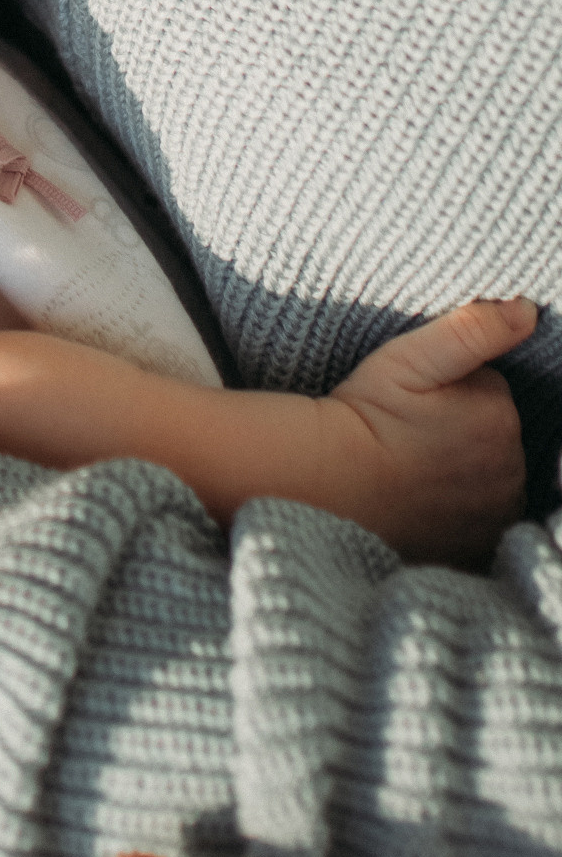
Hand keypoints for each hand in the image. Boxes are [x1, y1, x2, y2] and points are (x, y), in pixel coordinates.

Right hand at [321, 297, 534, 565]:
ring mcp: (496, 513)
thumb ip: (473, 329)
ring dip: (465, 470)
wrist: (328, 482)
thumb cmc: (364, 414)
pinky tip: (426, 498)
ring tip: (413, 465)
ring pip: (490, 476)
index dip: (452, 390)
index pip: (490, 393)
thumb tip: (528, 309)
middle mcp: (512, 470)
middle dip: (464, 430)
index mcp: (500, 417)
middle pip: (493, 436)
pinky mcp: (479, 547)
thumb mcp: (409, 358)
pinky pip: (482, 517)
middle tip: (411, 432)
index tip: (417, 400)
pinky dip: (462, 509)